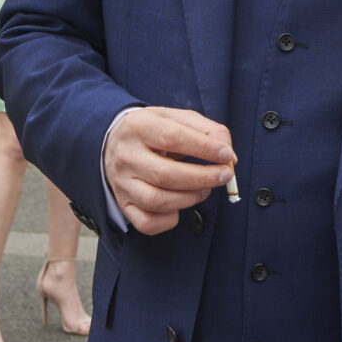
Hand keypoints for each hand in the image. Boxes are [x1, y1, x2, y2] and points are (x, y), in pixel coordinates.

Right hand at [103, 107, 233, 235]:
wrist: (113, 143)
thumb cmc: (153, 131)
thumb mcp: (176, 118)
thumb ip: (207, 130)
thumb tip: (228, 155)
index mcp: (138, 127)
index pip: (173, 138)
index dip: (204, 148)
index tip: (227, 155)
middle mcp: (126, 156)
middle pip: (165, 174)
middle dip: (203, 177)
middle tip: (224, 175)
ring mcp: (122, 183)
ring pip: (156, 201)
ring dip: (190, 198)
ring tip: (205, 189)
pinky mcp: (124, 204)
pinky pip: (146, 223)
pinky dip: (169, 220)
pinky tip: (179, 206)